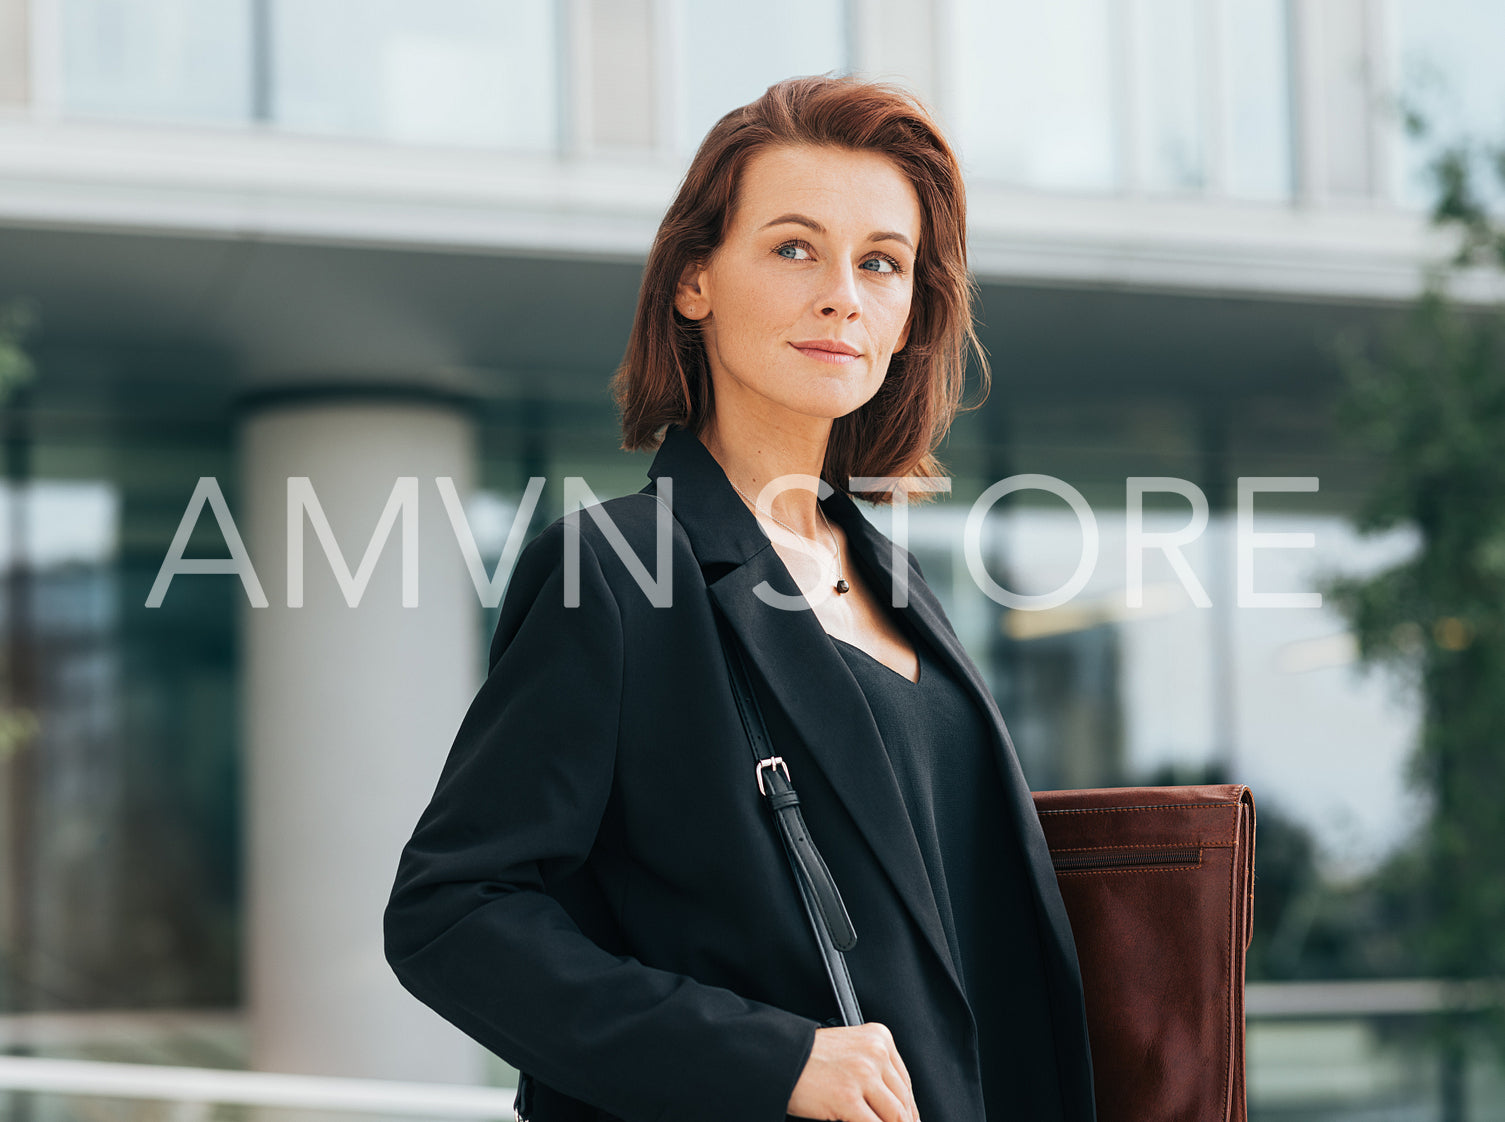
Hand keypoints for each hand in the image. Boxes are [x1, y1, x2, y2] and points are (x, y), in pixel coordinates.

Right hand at [787, 1023, 919, 1121]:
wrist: (778, 1058)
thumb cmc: (808, 1058)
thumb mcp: (850, 1052)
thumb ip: (875, 1071)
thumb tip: (898, 1106)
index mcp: (879, 1038)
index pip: (905, 1082)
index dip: (909, 1109)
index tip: (909, 1121)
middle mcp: (875, 1052)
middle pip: (903, 1100)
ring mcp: (863, 1074)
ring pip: (895, 1116)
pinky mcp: (848, 1097)